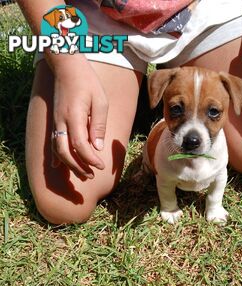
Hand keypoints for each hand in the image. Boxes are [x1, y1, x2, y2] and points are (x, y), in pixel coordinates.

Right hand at [51, 56, 107, 177]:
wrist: (68, 66)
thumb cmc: (88, 82)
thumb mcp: (100, 102)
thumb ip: (99, 125)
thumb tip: (98, 147)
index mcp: (75, 116)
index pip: (80, 145)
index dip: (90, 159)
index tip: (101, 166)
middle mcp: (62, 121)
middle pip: (66, 152)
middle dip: (78, 167)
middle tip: (92, 175)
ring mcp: (56, 122)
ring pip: (58, 150)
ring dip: (70, 165)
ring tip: (83, 174)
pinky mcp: (55, 121)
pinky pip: (53, 142)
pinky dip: (56, 156)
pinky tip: (58, 167)